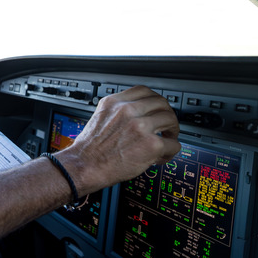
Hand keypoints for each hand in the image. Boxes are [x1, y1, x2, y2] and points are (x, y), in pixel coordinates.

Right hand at [57, 85, 180, 195]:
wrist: (84, 166)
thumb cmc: (89, 149)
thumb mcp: (100, 118)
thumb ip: (118, 112)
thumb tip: (139, 115)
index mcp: (114, 102)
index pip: (144, 91)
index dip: (154, 101)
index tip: (156, 109)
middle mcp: (127, 110)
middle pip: (161, 103)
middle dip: (166, 114)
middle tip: (165, 126)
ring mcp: (140, 126)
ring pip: (170, 120)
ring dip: (172, 131)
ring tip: (166, 141)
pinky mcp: (151, 144)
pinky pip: (174, 144)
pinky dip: (171, 151)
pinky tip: (160, 156)